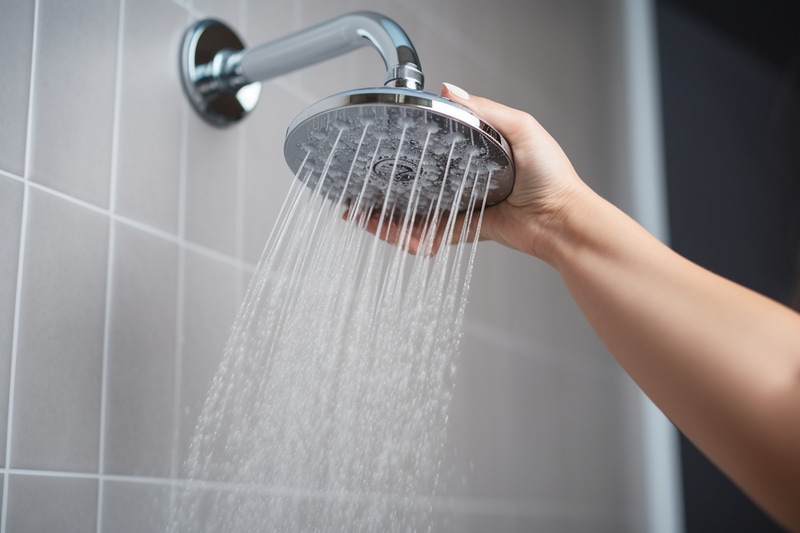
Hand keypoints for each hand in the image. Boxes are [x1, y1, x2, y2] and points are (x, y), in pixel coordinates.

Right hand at [352, 83, 587, 258]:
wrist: (563, 220)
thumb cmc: (552, 176)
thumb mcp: (522, 128)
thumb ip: (485, 110)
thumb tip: (449, 90)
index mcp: (476, 152)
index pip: (432, 149)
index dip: (404, 152)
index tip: (378, 154)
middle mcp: (465, 179)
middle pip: (416, 185)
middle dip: (386, 195)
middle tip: (360, 198)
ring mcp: (463, 206)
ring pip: (418, 214)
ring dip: (392, 221)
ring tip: (369, 221)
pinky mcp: (466, 231)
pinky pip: (434, 235)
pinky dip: (414, 239)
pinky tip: (401, 239)